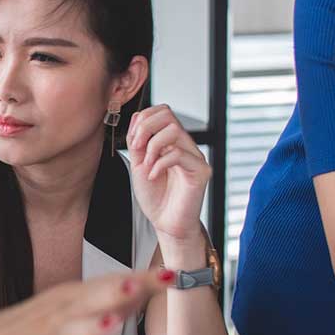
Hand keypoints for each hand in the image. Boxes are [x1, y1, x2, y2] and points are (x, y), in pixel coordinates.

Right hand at [0, 270, 171, 334]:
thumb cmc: (31, 329)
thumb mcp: (65, 306)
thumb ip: (104, 300)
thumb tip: (143, 288)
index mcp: (70, 298)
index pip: (110, 284)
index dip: (141, 280)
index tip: (170, 275)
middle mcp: (60, 316)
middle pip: (90, 300)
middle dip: (113, 291)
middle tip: (137, 284)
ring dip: (90, 329)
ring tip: (110, 324)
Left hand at [126, 105, 210, 243]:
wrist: (165, 222)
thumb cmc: (155, 196)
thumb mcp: (138, 164)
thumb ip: (138, 141)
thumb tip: (138, 117)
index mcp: (171, 141)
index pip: (162, 111)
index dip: (143, 119)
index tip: (133, 141)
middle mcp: (185, 145)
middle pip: (168, 113)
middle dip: (146, 128)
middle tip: (137, 149)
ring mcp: (195, 156)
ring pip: (174, 130)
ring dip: (153, 146)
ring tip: (146, 165)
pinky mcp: (201, 171)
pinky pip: (179, 154)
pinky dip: (159, 164)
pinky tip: (153, 176)